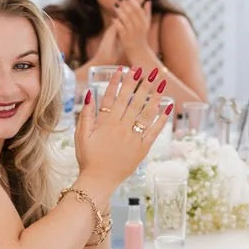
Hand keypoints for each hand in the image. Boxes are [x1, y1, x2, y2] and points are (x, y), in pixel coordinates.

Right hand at [74, 66, 169, 182]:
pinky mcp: (142, 148)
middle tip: (150, 70)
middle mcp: (121, 127)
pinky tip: (167, 107)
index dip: (120, 82)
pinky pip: (154, 131)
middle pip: (133, 101)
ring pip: (145, 113)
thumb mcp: (81, 135)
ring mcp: (133, 137)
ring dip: (154, 97)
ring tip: (161, 83)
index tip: (125, 69)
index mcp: (106, 123)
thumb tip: (89, 93)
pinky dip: (161, 119)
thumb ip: (86, 114)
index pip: (114, 96)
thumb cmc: (88, 158)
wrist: (99, 180)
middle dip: (142, 84)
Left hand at [111, 0, 155, 69]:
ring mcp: (132, 32)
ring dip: (120, 11)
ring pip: (125, 19)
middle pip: (131, 13)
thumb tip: (148, 1)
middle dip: (125, 4)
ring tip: (115, 5)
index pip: (138, 9)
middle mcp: (139, 27)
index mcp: (144, 23)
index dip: (133, 1)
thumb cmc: (142, 37)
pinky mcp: (125, 38)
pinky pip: (120, 28)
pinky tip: (113, 18)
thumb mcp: (147, 25)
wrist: (139, 52)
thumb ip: (147, 12)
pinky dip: (116, 22)